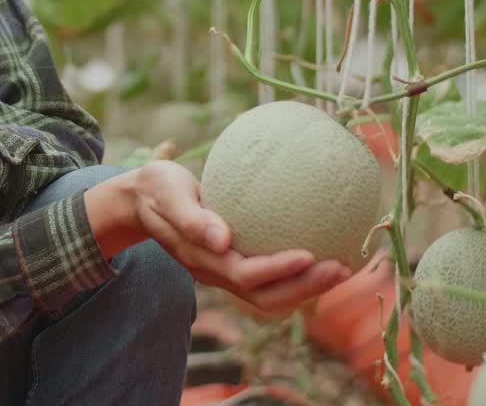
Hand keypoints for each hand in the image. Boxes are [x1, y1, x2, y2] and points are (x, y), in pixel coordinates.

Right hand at [126, 160, 350, 312]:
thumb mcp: (167, 194)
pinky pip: (270, 276)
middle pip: (264, 295)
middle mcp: (215, 272)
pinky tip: (325, 250)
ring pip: (270, 293)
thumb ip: (191, 218)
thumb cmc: (157, 189)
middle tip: (342, 268)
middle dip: (305, 288)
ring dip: (307, 286)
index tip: (310, 255)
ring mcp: (224, 271)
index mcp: (201, 259)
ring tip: (343, 268)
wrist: (141, 200)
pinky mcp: (233, 262)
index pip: (245, 275)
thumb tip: (223, 239)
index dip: (279, 270)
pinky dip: (299, 273)